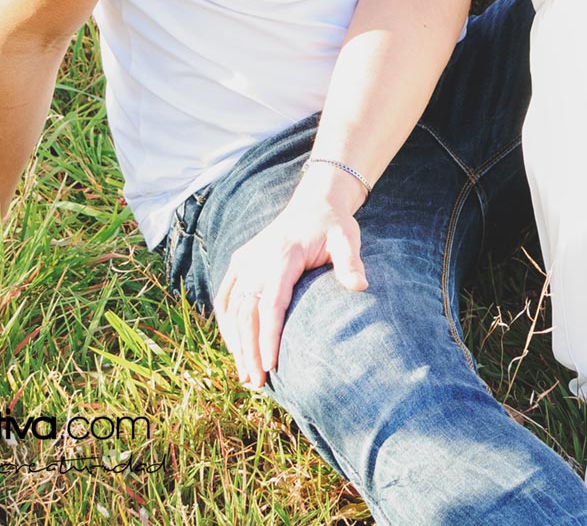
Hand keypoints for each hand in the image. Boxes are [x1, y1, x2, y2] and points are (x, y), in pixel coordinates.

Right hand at [213, 179, 365, 389]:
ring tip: (245, 375)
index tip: (270, 366)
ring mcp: (245, 261)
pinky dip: (226, 324)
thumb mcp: (347, 238)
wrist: (313, 202)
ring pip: (232, 308)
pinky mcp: (240, 262)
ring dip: (236, 343)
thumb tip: (360, 287)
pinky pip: (226, 297)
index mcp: (283, 256)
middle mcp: (257, 259)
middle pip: (246, 312)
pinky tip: (234, 347)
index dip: (268, 336)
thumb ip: (351, 262)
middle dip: (248, 349)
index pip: (271, 303)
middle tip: (255, 383)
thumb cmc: (333, 225)